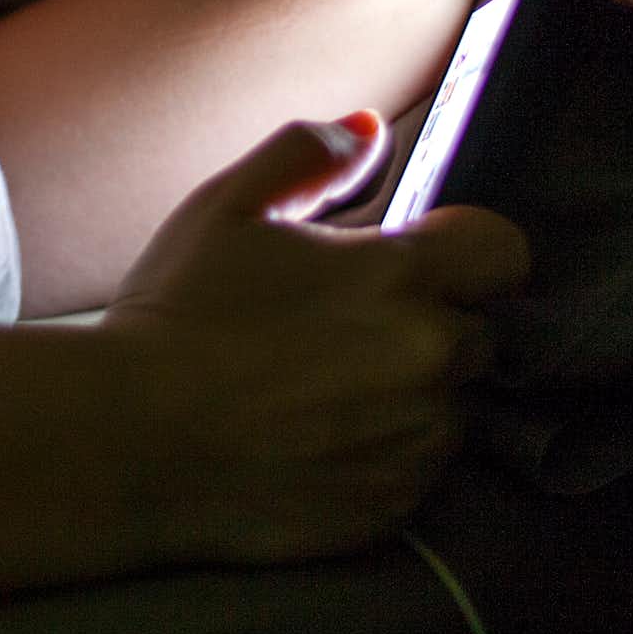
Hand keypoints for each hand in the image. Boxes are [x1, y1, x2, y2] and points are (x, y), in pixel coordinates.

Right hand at [101, 112, 528, 563]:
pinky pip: (417, 473)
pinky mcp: (393, 506)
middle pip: (476, 332)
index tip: (415, 260)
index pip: (504, 251)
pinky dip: (384, 456)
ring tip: (320, 392)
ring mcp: (415, 442)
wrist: (128, 442)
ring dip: (409, 395)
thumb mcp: (226, 207)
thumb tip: (366, 127)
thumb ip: (307, 155)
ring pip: (448, 407)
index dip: (465, 250)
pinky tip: (313, 441)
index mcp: (400, 278)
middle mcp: (428, 361)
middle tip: (342, 330)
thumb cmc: (176, 315)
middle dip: (428, 324)